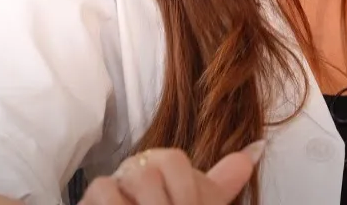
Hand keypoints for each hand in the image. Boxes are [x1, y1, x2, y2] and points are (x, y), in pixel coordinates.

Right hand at [79, 141, 264, 204]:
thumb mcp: (203, 202)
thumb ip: (225, 179)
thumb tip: (258, 147)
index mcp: (164, 164)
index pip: (175, 161)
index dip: (186, 191)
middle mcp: (137, 167)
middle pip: (152, 170)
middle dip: (168, 202)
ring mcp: (111, 183)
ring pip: (133, 179)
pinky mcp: (89, 197)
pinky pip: (103, 191)